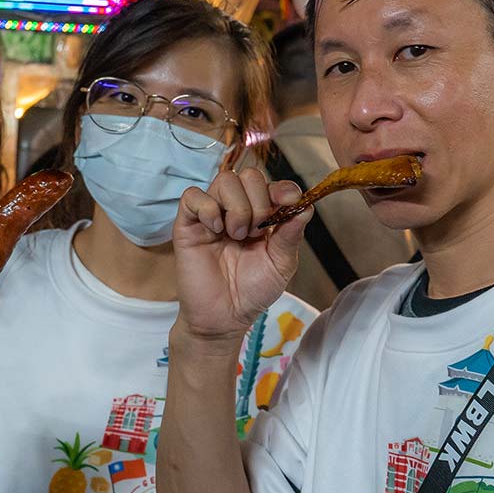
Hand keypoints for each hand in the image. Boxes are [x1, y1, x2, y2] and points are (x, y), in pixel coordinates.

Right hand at [172, 170, 308, 344]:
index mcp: (261, 216)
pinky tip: (216, 230)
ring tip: (236, 236)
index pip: (271, 185)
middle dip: (259, 202)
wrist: (225, 317)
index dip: (282, 188)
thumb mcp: (281, 264)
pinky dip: (208, 208)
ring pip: (224, 180)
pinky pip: (193, 196)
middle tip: (255, 233)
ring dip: (237, 207)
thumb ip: (291, 234)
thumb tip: (305, 207)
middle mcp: (236, 210)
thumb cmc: (252, 291)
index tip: (290, 200)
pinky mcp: (188, 224)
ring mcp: (212, 215)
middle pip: (248, 176)